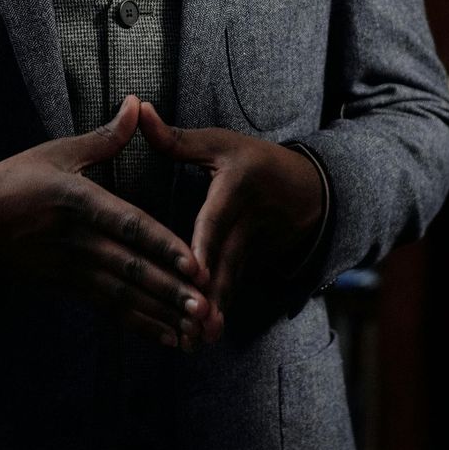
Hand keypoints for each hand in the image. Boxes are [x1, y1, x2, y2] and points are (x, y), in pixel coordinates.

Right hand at [0, 96, 216, 349]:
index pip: (127, 225)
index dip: (162, 245)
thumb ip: (105, 137)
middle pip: (130, 268)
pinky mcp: (64, 286)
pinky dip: (139, 324)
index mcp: (77, 200)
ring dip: (160, 312)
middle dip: (170, 290)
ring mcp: (68, 267)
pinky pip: (107, 308)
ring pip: (122, 294)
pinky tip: (168, 337)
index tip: (194, 264)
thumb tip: (137, 103)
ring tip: (196, 329)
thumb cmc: (14, 180)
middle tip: (206, 306)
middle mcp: (75, 239)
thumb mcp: (56, 153)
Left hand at [138, 102, 322, 319]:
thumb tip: (136, 108)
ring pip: (233, 282)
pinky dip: (220, 312)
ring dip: (216, 312)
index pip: (217, 218)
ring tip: (198, 341)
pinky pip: (235, 289)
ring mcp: (258, 247)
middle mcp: (251, 221)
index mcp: (238, 187)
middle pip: (227, 261)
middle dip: (211, 294)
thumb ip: (176, 137)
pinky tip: (201, 338)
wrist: (312, 189)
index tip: (196, 272)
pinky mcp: (258, 264)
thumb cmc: (254, 161)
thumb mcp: (220, 143)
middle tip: (196, 324)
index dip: (206, 246)